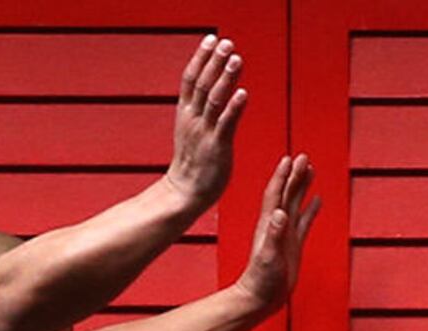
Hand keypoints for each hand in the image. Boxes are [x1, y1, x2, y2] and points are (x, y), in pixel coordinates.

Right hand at [163, 34, 244, 211]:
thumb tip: (208, 87)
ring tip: (236, 59)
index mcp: (185, 113)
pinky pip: (226, 124)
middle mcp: (193, 119)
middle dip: (214, 62)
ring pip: (214, 100)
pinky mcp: (217, 148)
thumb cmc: (193, 162)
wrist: (184, 193)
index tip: (211, 39)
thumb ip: (199, 108)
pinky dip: (234, 107)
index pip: (191, 78)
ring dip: (225, 78)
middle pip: (202, 84)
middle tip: (227, 43)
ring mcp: (204, 133)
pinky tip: (243, 92)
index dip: (201, 57)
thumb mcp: (191, 128)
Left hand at [232, 154, 320, 312]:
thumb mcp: (268, 256)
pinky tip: (317, 200)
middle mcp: (277, 225)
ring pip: (296, 203)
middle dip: (295, 175)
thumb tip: (280, 213)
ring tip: (311, 169)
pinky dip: (311, 209)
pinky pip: (304, 221)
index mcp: (270, 224)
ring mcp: (286, 234)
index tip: (290, 159)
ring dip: (303, 186)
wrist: (260, 298)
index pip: (276, 193)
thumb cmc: (261, 280)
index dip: (282, 176)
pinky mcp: (294, 245)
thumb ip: (275, 235)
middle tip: (304, 157)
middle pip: (287, 193)